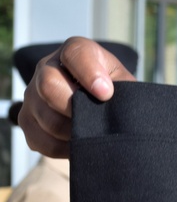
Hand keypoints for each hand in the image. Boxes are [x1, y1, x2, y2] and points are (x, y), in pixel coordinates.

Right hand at [19, 36, 134, 157]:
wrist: (99, 111)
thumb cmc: (116, 95)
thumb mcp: (125, 87)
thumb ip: (123, 90)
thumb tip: (111, 104)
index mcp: (75, 53)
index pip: (75, 54)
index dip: (90, 74)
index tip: (106, 94)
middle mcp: (47, 67)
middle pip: (49, 86)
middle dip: (76, 109)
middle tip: (96, 122)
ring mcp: (32, 95)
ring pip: (48, 119)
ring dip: (74, 133)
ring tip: (92, 134)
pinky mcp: (26, 121)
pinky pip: (42, 141)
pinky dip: (64, 149)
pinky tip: (78, 144)